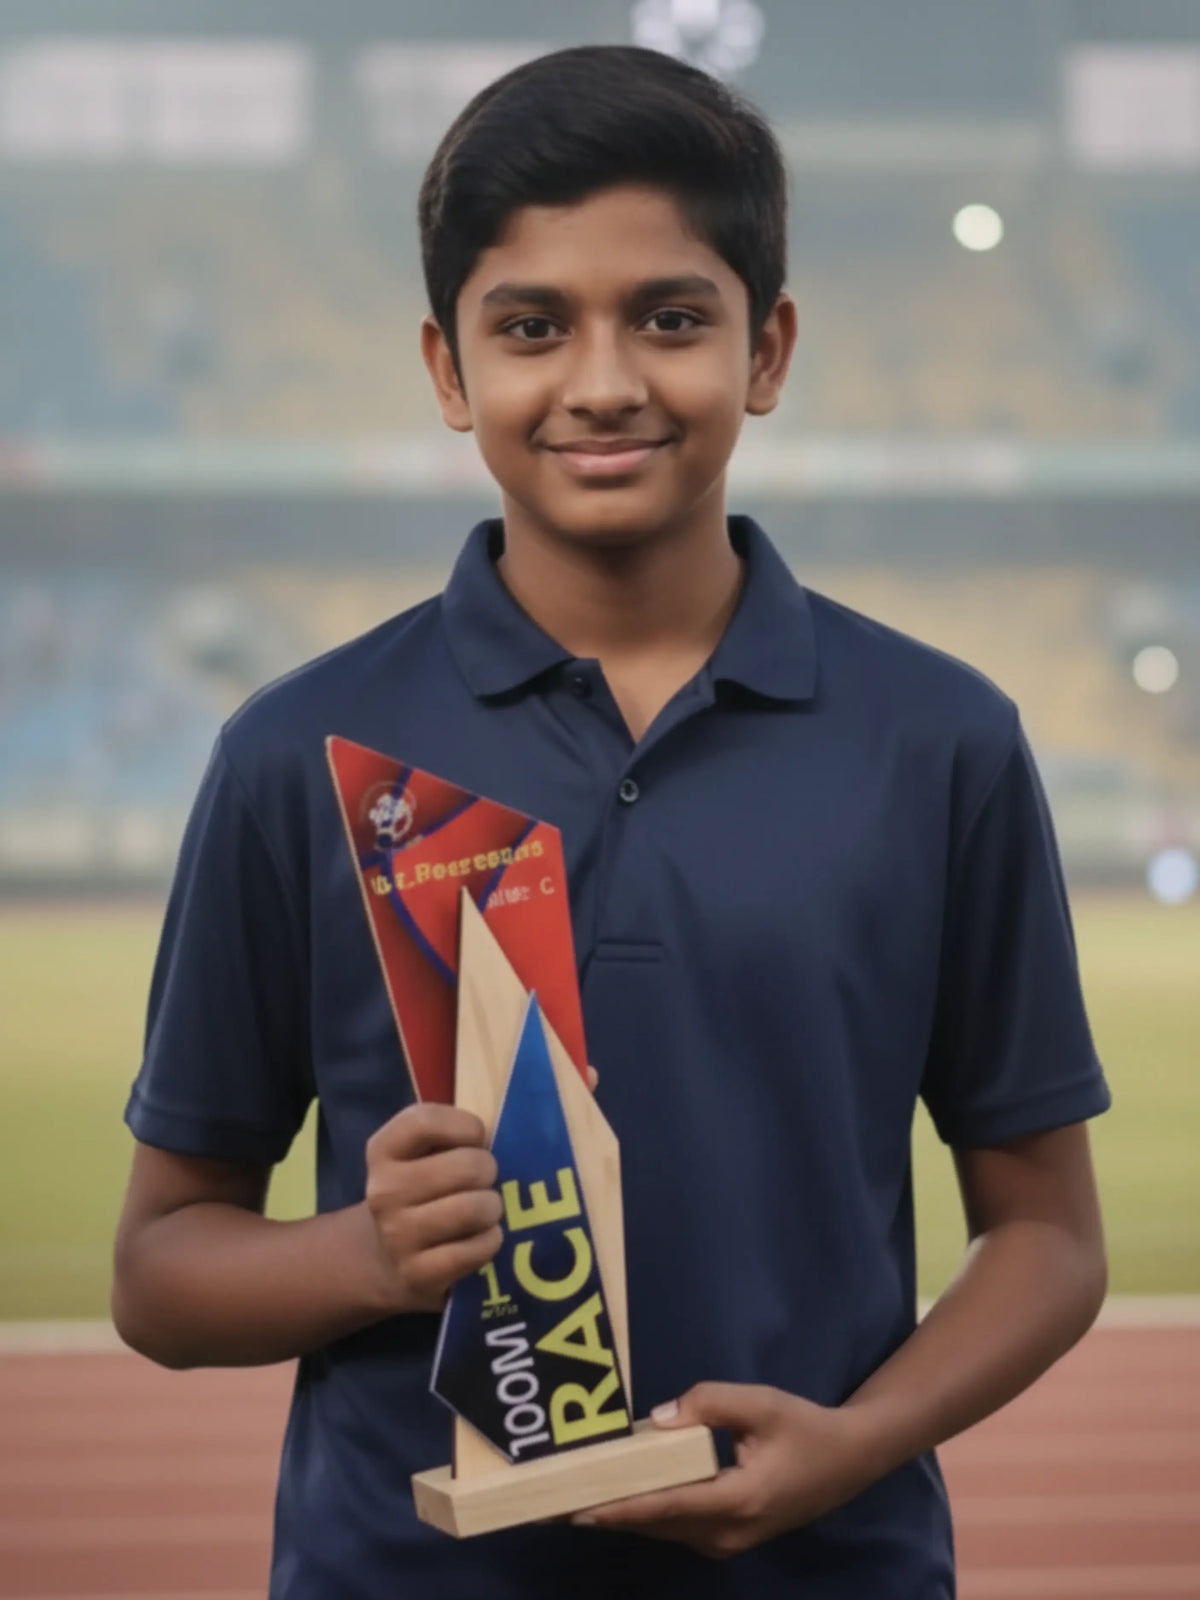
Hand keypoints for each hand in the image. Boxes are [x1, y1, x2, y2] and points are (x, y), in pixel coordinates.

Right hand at [363, 1103, 501, 1313]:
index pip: (425, 1121)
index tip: (475, 1139)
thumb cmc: (425, 1190)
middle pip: (466, 1167)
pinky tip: (482, 1238)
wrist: (389, 1257)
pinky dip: (490, 1241)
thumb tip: (505, 1136)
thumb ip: (454, 1135)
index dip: (466, 1126)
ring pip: (474, 1209)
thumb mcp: (425, 1152)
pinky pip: (476, 1249)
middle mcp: (384, 1191)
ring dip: (491, 1208)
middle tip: (483, 1182)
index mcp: (383, 1150)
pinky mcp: (418, 1274)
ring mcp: (397, 1236)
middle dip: (487, 1171)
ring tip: (485, 1210)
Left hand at [573, 1383, 877, 1559]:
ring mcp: (725, 1541)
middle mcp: (726, 1533)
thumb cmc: (804, 1428)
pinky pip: (673, 1524)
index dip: (617, 1507)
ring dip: (618, 1512)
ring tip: (567, 1500)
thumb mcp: (761, 1403)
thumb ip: (709, 1403)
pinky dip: (642, 1510)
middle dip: (603, 1511)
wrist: (848, 1462)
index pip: (664, 1506)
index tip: (574, 1507)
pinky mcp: (725, 1536)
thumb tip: (657, 1418)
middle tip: (549, 1502)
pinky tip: (612, 1494)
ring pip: (661, 1527)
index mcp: (737, 1501)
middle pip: (653, 1522)